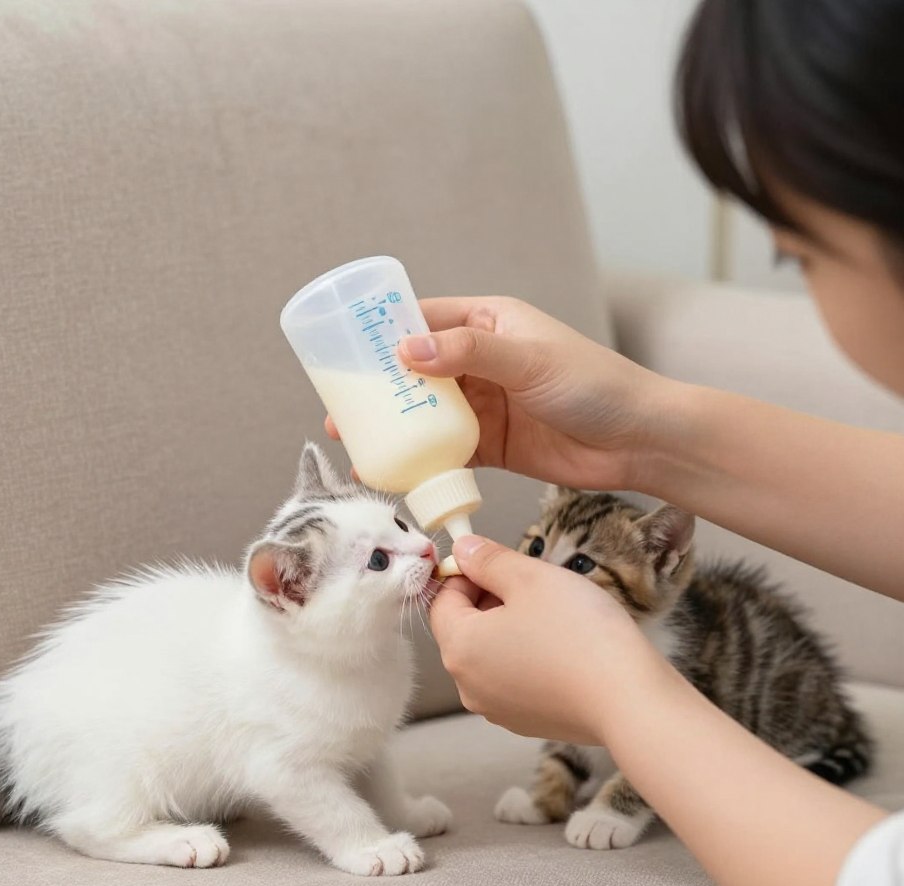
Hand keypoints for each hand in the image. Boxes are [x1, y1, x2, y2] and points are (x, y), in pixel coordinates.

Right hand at [326, 295, 671, 492]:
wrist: (638, 442)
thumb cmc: (594, 385)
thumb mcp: (528, 360)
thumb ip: (469, 355)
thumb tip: (406, 350)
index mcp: (490, 325)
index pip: (426, 320)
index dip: (385, 334)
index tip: (347, 352)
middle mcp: (483, 362)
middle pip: (418, 372)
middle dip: (379, 390)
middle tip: (340, 408)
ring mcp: (487, 405)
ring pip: (427, 414)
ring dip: (395, 428)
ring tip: (356, 443)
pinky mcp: (493, 444)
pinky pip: (447, 450)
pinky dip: (421, 460)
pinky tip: (393, 471)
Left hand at [429, 535, 679, 744]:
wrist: (630, 701)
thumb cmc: (580, 636)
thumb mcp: (531, 578)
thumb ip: (489, 561)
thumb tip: (463, 550)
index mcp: (459, 648)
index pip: (441, 600)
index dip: (466, 573)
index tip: (497, 561)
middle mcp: (468, 685)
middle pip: (464, 628)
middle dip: (490, 600)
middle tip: (531, 584)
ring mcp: (496, 709)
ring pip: (490, 653)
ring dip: (510, 627)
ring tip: (552, 614)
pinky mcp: (526, 721)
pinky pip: (514, 678)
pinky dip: (528, 657)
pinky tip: (563, 646)